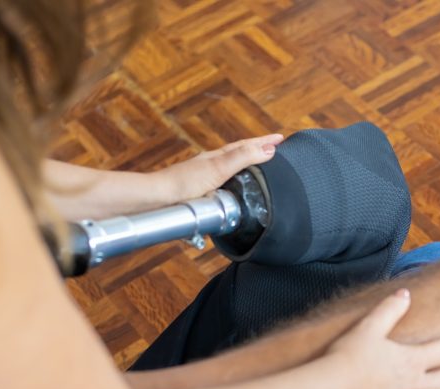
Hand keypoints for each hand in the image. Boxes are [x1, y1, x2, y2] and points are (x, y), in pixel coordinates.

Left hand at [151, 133, 284, 202]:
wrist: (158, 199)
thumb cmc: (184, 184)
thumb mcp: (219, 168)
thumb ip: (243, 158)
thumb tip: (269, 149)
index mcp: (218, 157)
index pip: (247, 146)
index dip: (264, 142)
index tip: (281, 139)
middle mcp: (211, 165)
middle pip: (239, 154)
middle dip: (258, 150)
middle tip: (275, 148)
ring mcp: (205, 178)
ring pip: (231, 169)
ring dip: (246, 165)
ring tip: (259, 167)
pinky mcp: (200, 193)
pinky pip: (223, 183)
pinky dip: (234, 182)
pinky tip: (234, 191)